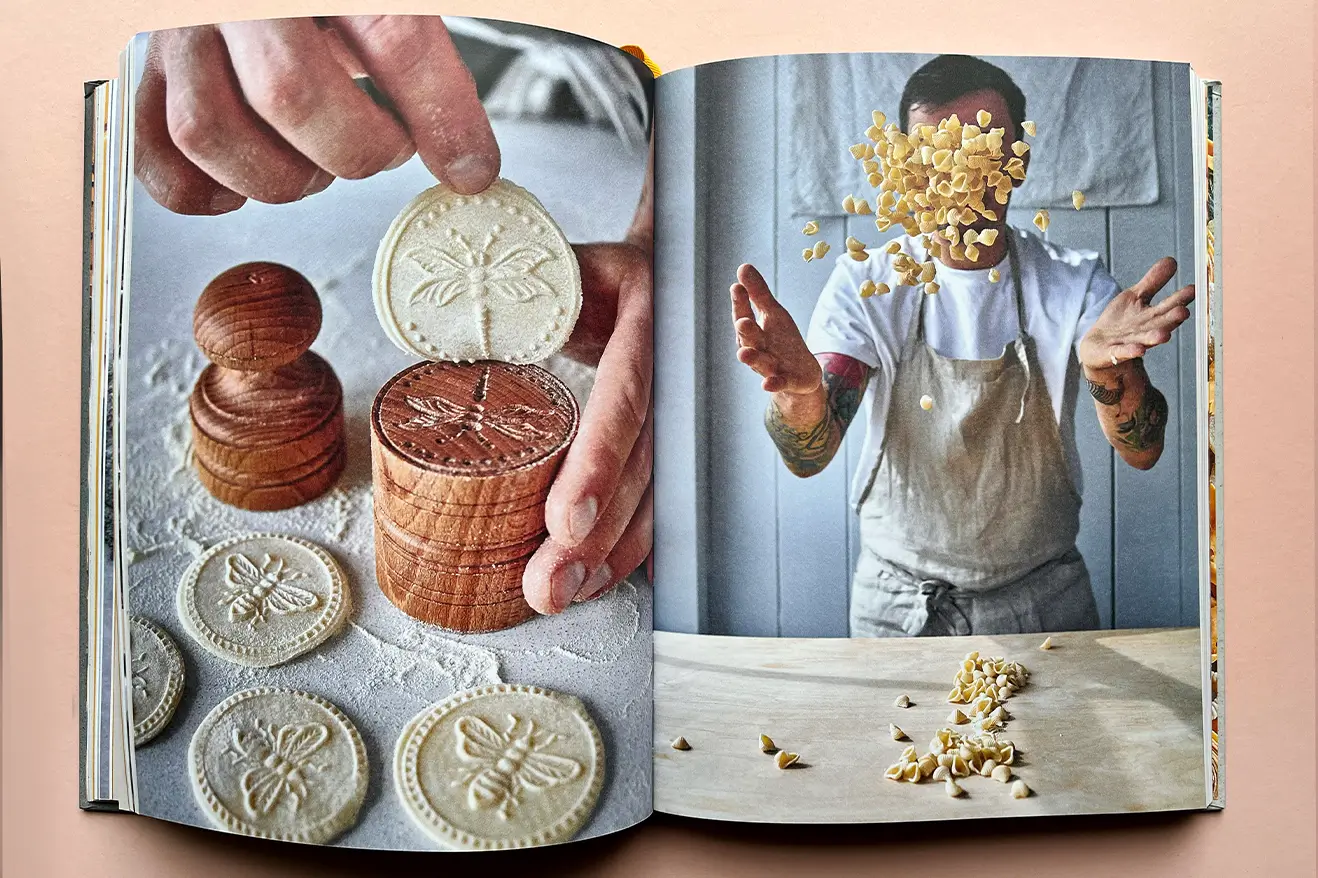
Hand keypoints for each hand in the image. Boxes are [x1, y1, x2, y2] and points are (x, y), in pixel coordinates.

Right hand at [134, 16, 499, 214]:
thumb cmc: (336, 0)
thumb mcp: (388, 2)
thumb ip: (422, 64)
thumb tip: (469, 168)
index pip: (393, 38)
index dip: (440, 114)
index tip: (470, 169)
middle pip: (291, 93)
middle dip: (355, 149)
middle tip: (384, 148)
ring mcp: (177, 32)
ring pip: (209, 130)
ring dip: (281, 175)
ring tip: (319, 161)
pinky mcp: (145, 70)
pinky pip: (154, 151)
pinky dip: (205, 190)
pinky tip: (251, 179)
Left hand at [520, 240, 652, 613]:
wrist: (653, 275)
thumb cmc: (592, 274)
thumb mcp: (559, 267)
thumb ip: (516, 299)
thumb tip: (444, 332)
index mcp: (648, 320)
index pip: (627, 396)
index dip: (599, 462)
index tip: (564, 520)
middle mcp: (674, 373)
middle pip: (642, 464)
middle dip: (597, 535)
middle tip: (550, 585)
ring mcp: (680, 413)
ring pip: (655, 494)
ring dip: (612, 553)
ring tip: (566, 594)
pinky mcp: (671, 445)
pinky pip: (659, 501)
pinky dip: (631, 546)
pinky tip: (600, 580)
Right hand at [730, 264, 821, 394]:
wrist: (800, 374)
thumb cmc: (781, 340)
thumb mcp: (773, 314)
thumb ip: (758, 294)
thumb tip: (743, 266)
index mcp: (753, 331)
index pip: (744, 314)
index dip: (740, 302)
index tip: (737, 287)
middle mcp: (757, 348)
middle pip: (749, 339)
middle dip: (745, 330)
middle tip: (742, 321)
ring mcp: (769, 366)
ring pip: (759, 362)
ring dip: (751, 358)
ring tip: (743, 354)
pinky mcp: (785, 381)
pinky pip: (777, 383)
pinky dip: (772, 383)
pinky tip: (767, 384)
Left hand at [1078, 257, 1194, 377]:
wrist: (1099, 346)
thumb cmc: (1121, 321)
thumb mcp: (1135, 296)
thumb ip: (1153, 281)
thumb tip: (1172, 260)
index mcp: (1153, 315)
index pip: (1170, 305)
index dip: (1180, 298)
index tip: (1193, 289)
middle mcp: (1146, 330)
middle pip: (1161, 323)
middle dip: (1172, 319)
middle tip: (1183, 312)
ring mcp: (1131, 342)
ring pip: (1145, 339)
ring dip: (1155, 337)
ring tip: (1164, 335)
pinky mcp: (1114, 352)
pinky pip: (1123, 352)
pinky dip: (1131, 351)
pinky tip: (1138, 350)